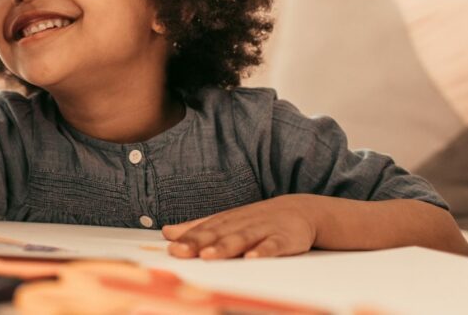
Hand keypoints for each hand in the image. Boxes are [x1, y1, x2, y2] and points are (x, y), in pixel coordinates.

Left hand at [161, 194, 318, 259]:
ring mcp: (263, 230)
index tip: (172, 249)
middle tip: (181, 252)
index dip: (187, 240)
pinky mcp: (284, 239)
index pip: (204, 230)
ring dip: (225, 247)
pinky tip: (253, 258)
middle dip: (199, 243)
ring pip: (243, 239)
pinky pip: (274, 246)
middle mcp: (242, 224)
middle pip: (219, 234)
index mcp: (227, 221)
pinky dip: (264, 251)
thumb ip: (197, 228)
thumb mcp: (226, 221)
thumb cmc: (255, 220)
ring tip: (209, 256)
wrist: (300, 210)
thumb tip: (167, 232)